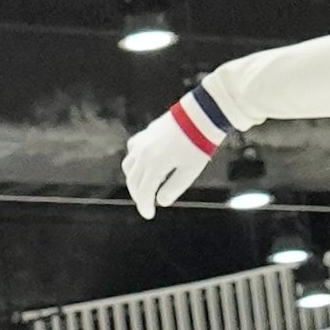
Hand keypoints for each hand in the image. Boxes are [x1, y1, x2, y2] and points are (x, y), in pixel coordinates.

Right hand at [120, 89, 234, 218]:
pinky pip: (133, 150)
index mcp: (153, 166)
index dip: (145, 205)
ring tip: (144, 185)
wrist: (200, 115)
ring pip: (129, 165)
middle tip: (146, 203)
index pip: (144, 192)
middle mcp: (143, 154)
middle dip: (138, 195)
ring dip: (134, 178)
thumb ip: (174, 188)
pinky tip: (145, 162)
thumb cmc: (198, 145)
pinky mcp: (147, 133)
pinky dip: (135, 161)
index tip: (149, 214)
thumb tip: (161, 201)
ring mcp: (143, 142)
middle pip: (133, 180)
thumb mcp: (189, 171)